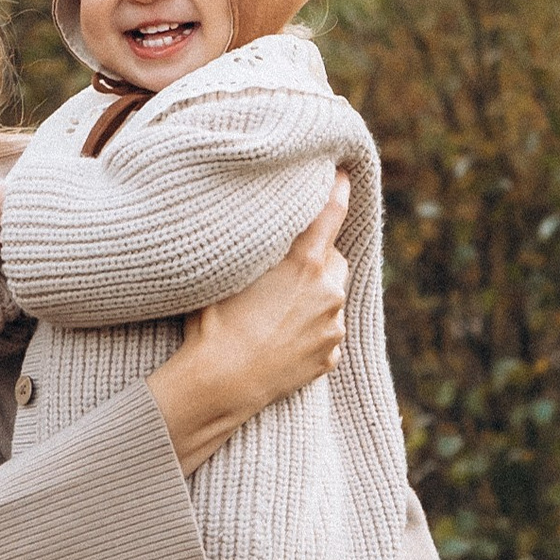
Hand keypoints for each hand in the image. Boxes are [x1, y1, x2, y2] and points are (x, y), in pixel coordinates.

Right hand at [148, 173, 350, 472]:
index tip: (345, 175)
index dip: (338, 191)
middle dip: (316, 259)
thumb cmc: (214, 325)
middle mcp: (328, 293)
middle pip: (334, 260)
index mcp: (304, 265)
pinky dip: (310, 331)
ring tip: (275, 312)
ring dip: (313, 298)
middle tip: (284, 270)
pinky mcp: (330, 356)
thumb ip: (256, 250)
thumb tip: (259, 229)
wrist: (220, 384)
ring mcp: (332, 328)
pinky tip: (280, 338)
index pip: (329, 216)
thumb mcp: (229, 275)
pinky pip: (326, 334)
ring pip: (331, 299)